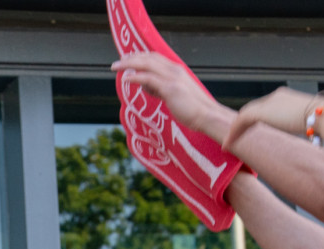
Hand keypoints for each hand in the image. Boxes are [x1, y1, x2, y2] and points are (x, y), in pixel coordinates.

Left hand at [112, 53, 233, 139]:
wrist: (207, 117)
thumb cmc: (193, 110)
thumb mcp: (175, 95)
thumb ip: (161, 88)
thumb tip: (146, 86)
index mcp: (177, 70)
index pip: (156, 57)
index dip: (140, 56)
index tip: (128, 59)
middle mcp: (175, 70)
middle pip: (149, 57)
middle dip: (131, 58)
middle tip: (117, 62)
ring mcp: (173, 78)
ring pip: (146, 64)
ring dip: (129, 64)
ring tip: (116, 67)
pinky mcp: (170, 89)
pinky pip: (148, 79)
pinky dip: (135, 77)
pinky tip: (125, 80)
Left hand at [225, 87, 323, 149]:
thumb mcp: (317, 123)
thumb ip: (311, 127)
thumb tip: (318, 137)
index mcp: (288, 97)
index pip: (268, 107)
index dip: (260, 118)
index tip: (252, 130)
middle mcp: (277, 96)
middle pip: (255, 109)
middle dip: (244, 123)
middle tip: (235, 135)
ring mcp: (268, 103)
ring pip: (245, 116)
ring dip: (236, 130)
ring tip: (228, 143)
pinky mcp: (261, 112)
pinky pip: (241, 122)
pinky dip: (233, 133)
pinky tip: (228, 145)